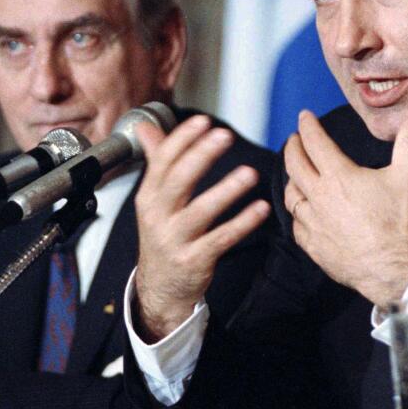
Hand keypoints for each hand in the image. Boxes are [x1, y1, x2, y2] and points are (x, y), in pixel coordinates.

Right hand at [133, 115, 270, 341]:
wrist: (160, 287)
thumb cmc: (164, 235)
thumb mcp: (154, 200)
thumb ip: (156, 162)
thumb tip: (147, 128)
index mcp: (149, 196)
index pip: (162, 161)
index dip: (182, 139)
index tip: (204, 121)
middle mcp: (158, 216)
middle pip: (178, 181)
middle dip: (201, 156)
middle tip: (225, 136)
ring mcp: (175, 240)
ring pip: (200, 211)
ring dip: (226, 190)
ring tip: (250, 173)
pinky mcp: (195, 260)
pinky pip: (221, 239)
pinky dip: (242, 223)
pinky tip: (260, 208)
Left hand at [284, 109, 407, 306]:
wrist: (393, 269)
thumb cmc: (400, 222)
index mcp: (339, 176)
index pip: (314, 142)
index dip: (307, 125)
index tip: (304, 116)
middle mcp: (319, 196)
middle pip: (294, 164)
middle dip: (292, 147)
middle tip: (294, 139)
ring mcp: (313, 223)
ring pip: (291, 195)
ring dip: (292, 179)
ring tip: (297, 173)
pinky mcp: (313, 245)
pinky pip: (296, 224)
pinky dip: (298, 212)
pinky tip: (304, 210)